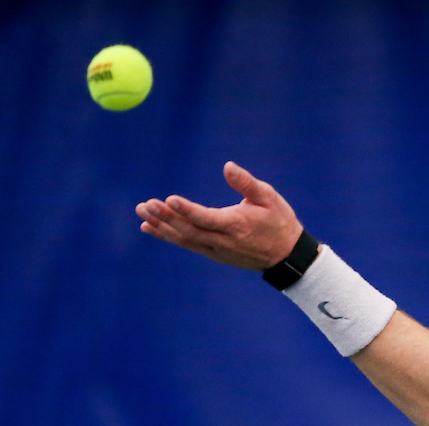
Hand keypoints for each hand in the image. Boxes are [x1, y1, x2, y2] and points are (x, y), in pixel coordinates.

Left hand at [135, 161, 303, 270]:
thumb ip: (246, 183)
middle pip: (189, 230)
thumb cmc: (279, 222)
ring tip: (142, 214)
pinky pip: (187, 244)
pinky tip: (150, 228)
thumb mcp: (269, 198)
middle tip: (145, 205)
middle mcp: (223, 240)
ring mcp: (216, 249)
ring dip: (162, 227)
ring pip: (184, 239)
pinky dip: (168, 236)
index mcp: (237, 225)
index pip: (207, 218)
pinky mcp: (213, 253)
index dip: (187, 210)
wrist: (286, 256)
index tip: (169, 199)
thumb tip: (227, 166)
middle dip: (165, 218)